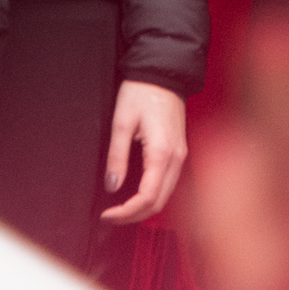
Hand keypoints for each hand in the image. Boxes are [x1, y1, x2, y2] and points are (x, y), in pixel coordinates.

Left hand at [102, 79, 189, 223]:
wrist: (163, 73)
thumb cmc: (142, 92)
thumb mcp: (121, 123)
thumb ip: (116, 157)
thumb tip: (112, 185)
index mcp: (162, 152)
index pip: (147, 197)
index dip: (126, 212)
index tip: (107, 214)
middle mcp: (176, 158)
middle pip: (159, 202)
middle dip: (134, 215)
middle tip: (110, 216)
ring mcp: (181, 155)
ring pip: (166, 196)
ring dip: (144, 208)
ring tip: (120, 209)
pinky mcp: (179, 152)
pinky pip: (169, 183)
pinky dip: (153, 196)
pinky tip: (136, 195)